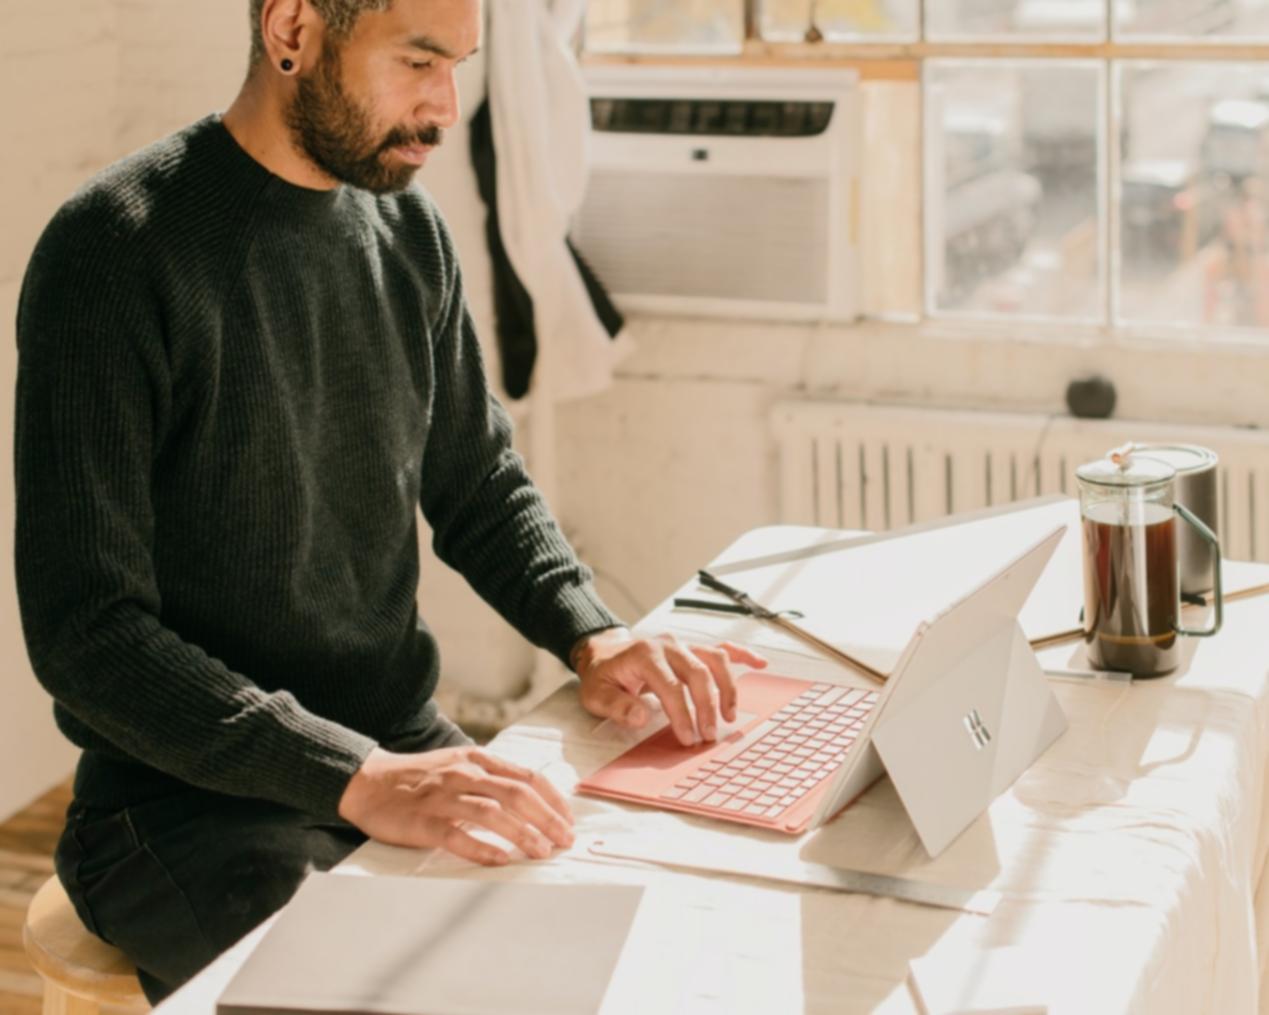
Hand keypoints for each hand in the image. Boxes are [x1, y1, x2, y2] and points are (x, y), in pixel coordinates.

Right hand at [337, 745, 573, 865]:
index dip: (553, 799)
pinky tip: (500, 860)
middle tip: (564, 840)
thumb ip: (491, 777)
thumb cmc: (419, 778)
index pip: (527, 776)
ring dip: (522, 834)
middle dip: (547, 819)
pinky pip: (457, 835)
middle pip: (517, 794)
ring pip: (492, 813)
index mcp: (477, 760)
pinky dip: (481, 848)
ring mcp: (443, 797)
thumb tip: (531, 797)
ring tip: (541, 852)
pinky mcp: (424, 821)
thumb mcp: (459, 764)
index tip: (568, 820)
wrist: (368, 782)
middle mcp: (464, 774)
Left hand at [573, 629, 766, 745]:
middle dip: (707, 707)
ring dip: (727, 688)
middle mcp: (668, 646)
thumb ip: (617, 706)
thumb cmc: (603, 676)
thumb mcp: (596, 694)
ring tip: (729, 716)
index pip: (671, 687)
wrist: (605, 652)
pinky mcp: (692, 648)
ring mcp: (683, 645)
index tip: (688, 738)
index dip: (682, 714)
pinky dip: (743, 655)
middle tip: (709, 735)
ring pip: (715, 661)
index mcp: (645, 655)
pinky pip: (721, 648)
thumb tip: (641, 717)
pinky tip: (760, 663)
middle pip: (698, 674)